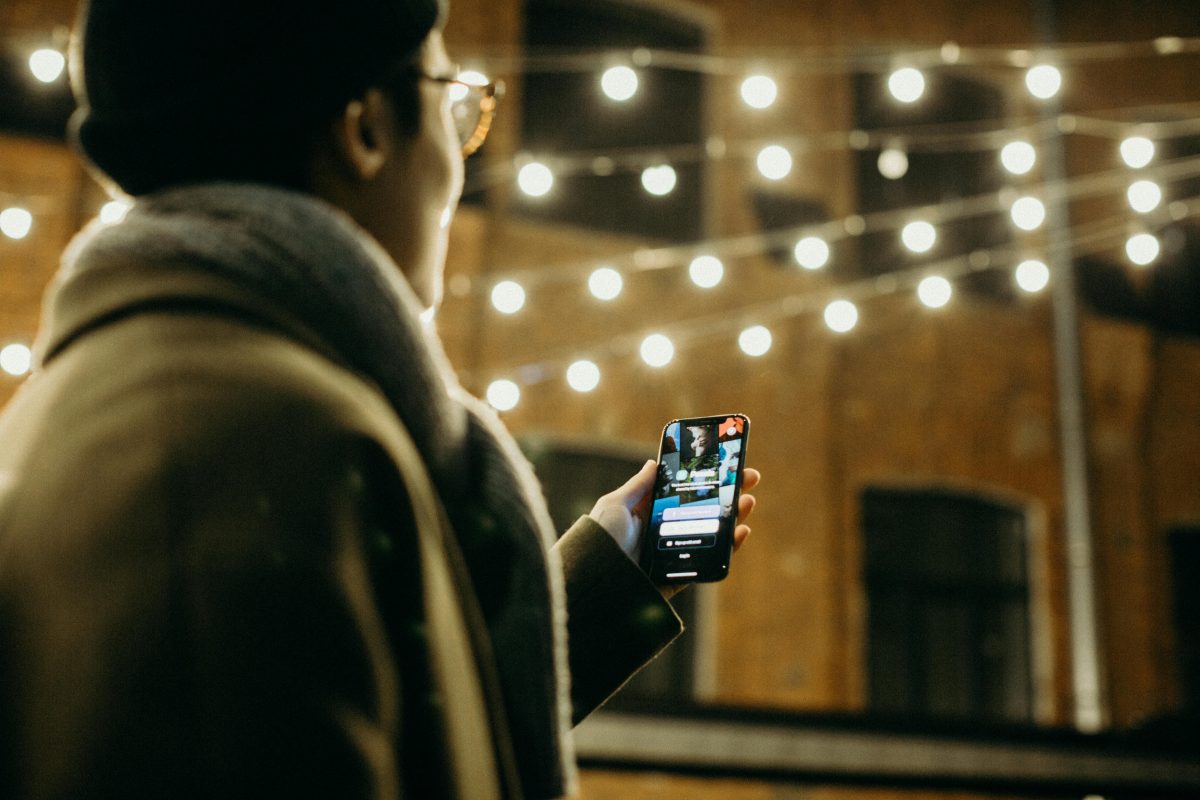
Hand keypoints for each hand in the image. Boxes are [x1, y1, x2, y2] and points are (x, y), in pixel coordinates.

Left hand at [589, 461, 760, 599]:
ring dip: (734, 516)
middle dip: (728, 493)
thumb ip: (638, 486)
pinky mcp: (681, 575)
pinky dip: (729, 547)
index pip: (684, 493)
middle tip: (748, 478)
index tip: (726, 464)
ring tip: (747, 501)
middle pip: (704, 510)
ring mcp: (675, 554)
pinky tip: (740, 531)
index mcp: (648, 514)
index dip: (705, 479)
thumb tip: (654, 463)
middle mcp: (664, 533)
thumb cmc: (598, 541)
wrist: (594, 584)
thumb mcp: (615, 505)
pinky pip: (710, 560)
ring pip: (712, 533)